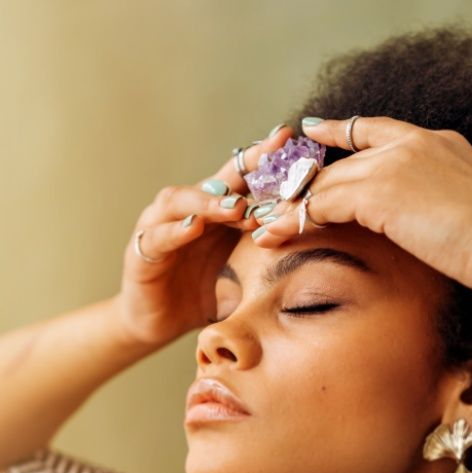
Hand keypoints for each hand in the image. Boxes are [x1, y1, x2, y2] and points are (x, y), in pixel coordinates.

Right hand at [114, 127, 290, 347]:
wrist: (159, 324)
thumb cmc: (207, 294)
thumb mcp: (248, 276)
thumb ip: (273, 261)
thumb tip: (322, 258)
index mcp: (217, 213)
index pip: (242, 178)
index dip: (262, 158)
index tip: (289, 139)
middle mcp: (188, 212)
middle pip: (215, 180)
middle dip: (243, 168)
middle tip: (270, 160)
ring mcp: (160, 228)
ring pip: (181, 201)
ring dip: (209, 200)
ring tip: (235, 206)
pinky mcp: (140, 254)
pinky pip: (157, 237)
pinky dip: (175, 231)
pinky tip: (194, 227)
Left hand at [253, 117, 471, 291]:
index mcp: (435, 142)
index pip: (375, 129)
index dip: (339, 131)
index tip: (313, 129)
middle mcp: (408, 144)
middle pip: (339, 159)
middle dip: (302, 181)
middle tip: (270, 197)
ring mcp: (391, 163)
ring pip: (324, 182)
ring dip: (289, 205)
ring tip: (261, 224)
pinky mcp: (377, 191)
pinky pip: (320, 204)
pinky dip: (293, 221)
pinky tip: (274, 234)